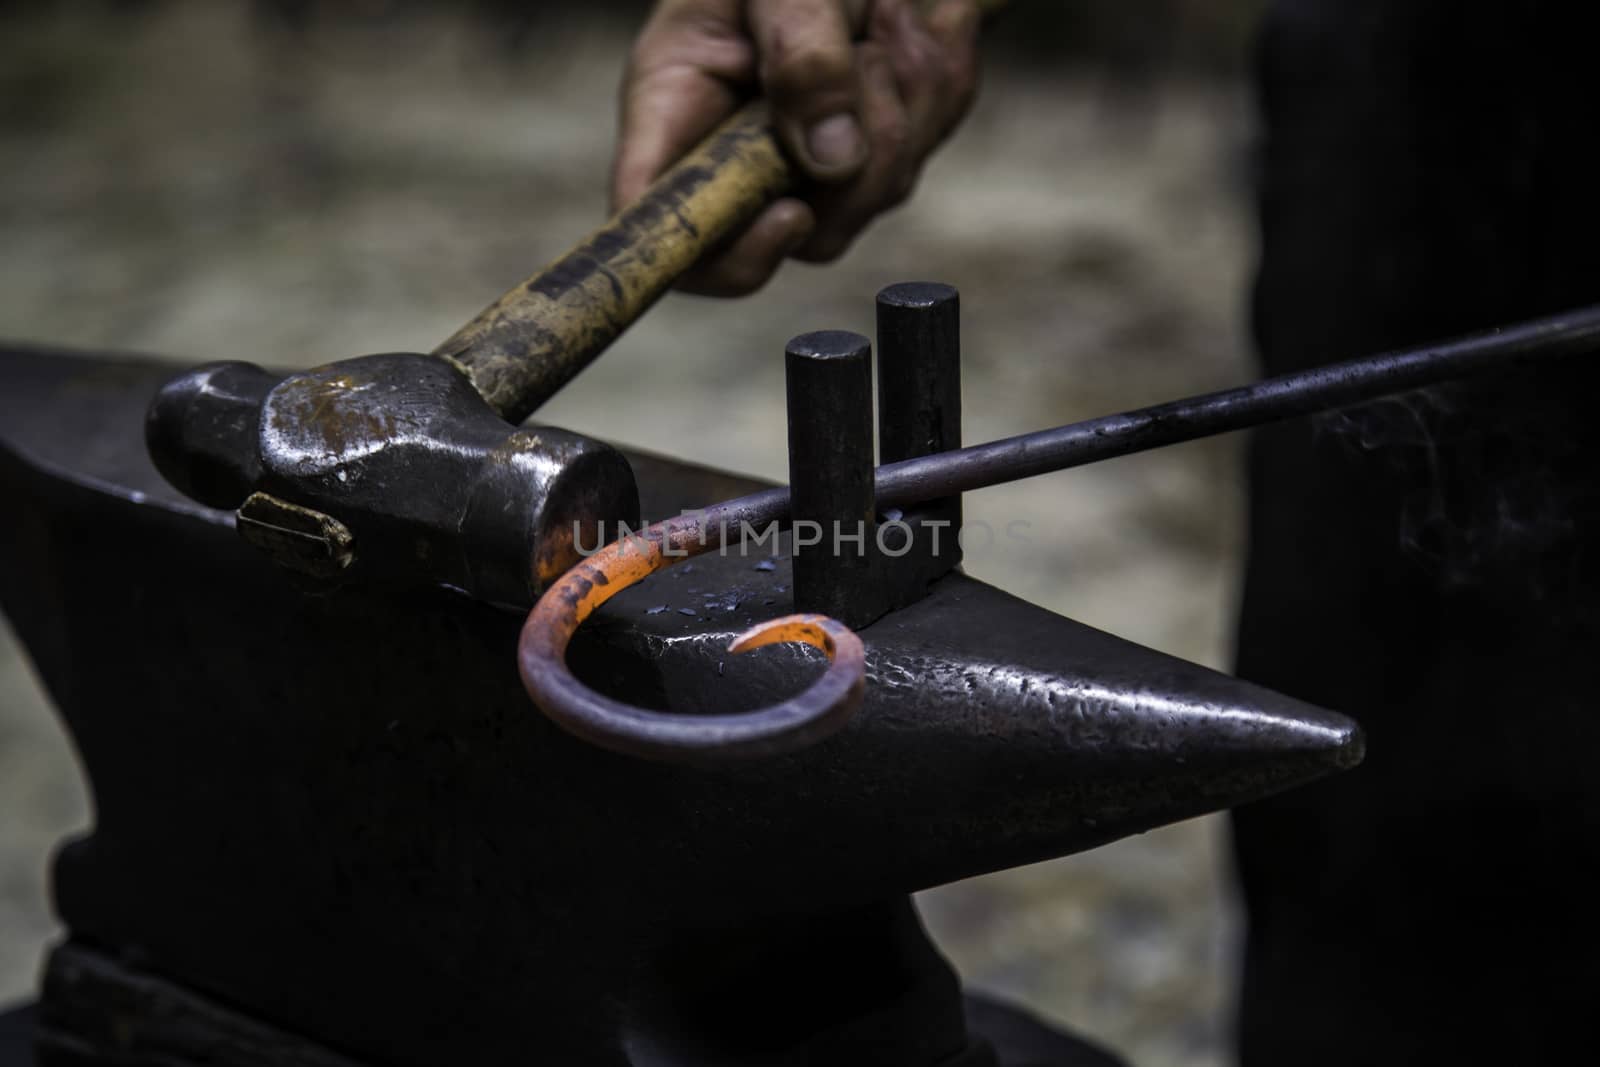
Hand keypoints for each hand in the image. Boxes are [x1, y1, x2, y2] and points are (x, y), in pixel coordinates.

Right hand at [612, 0, 981, 295]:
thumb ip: (802, 56)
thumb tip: (834, 161)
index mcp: (675, 113)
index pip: (672, 232)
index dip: (729, 258)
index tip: (794, 211)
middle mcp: (737, 154)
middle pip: (807, 233)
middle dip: (866, 155)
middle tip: (874, 49)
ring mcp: (805, 160)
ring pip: (872, 194)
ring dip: (909, 102)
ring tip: (892, 14)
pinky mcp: (863, 146)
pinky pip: (917, 151)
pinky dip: (937, 87)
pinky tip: (922, 24)